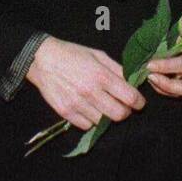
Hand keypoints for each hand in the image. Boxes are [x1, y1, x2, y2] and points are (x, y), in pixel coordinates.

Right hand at [26, 36, 145, 130]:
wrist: (42, 59)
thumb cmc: (73, 54)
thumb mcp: (98, 55)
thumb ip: (117, 69)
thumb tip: (133, 82)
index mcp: (101, 75)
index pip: (129, 97)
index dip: (139, 102)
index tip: (139, 102)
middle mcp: (90, 92)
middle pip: (119, 115)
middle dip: (125, 111)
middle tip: (122, 105)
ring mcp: (77, 104)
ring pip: (103, 122)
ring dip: (106, 115)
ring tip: (101, 104)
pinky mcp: (65, 113)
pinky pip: (86, 125)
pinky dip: (90, 119)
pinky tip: (87, 108)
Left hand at [146, 50, 181, 97]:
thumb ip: (176, 39)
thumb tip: (158, 47)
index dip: (165, 66)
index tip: (150, 64)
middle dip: (164, 85)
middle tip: (150, 76)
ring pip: (179, 91)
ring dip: (161, 86)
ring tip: (150, 75)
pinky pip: (177, 88)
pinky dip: (164, 85)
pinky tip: (155, 76)